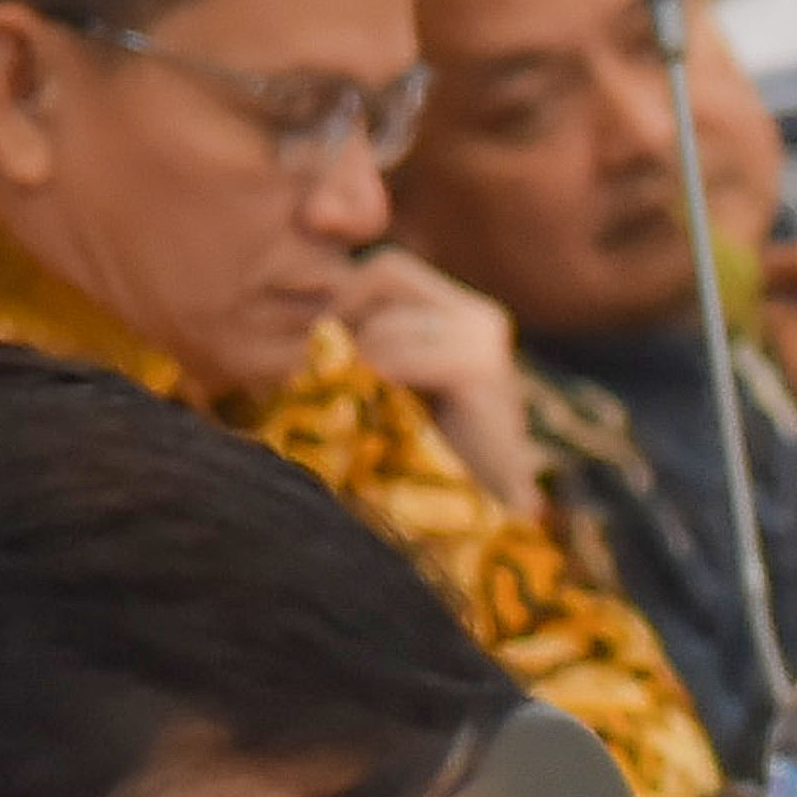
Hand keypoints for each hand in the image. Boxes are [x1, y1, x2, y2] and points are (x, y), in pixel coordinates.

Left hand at [344, 245, 544, 513]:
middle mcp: (483, 319)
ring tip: (346, 400)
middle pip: (387, 271)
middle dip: (344, 316)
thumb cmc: (425, 463)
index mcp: (464, 316)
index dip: (343, 297)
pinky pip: (396, 354)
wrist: (482, 527)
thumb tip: (310, 317)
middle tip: (323, 369)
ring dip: (352, 360)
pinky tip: (367, 412)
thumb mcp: (390, 388)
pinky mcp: (480, 371)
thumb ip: (366, 344)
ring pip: (386, 318)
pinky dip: (368, 381)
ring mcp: (487, 343)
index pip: (388, 269)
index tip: (319, 349)